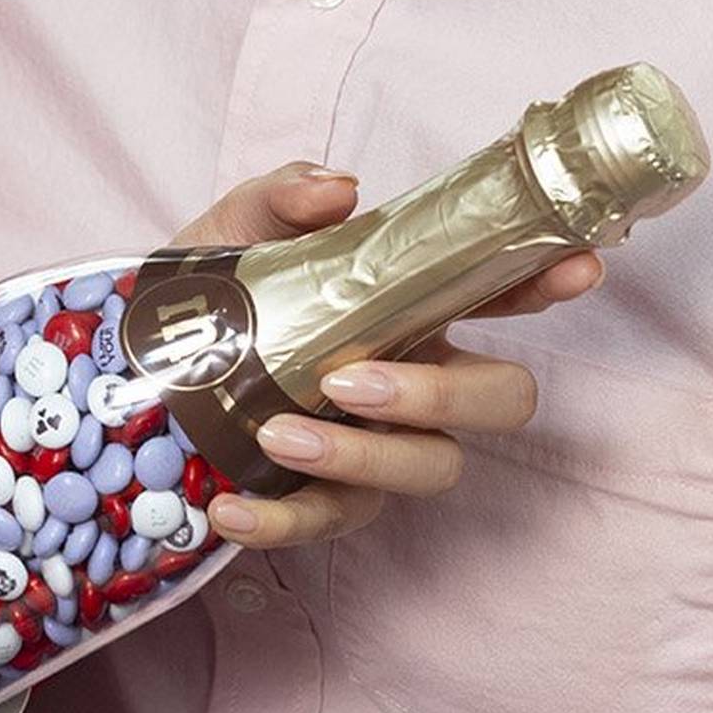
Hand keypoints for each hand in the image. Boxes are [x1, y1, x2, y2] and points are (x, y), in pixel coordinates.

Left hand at [165, 161, 600, 550]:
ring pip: (429, 468)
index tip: (575, 265)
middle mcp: (413, 380)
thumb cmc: (208, 292)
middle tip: (349, 380)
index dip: (543, 281)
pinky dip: (283, 521)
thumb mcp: (231, 232)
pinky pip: (330, 524)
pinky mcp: (325, 499)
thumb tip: (338, 189)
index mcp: (405, 308)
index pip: (497, 294)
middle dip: (442, 394)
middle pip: (498, 400)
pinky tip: (231, 509)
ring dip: (360, 457)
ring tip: (275, 434)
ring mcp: (378, 445)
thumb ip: (282, 198)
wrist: (137, 361)